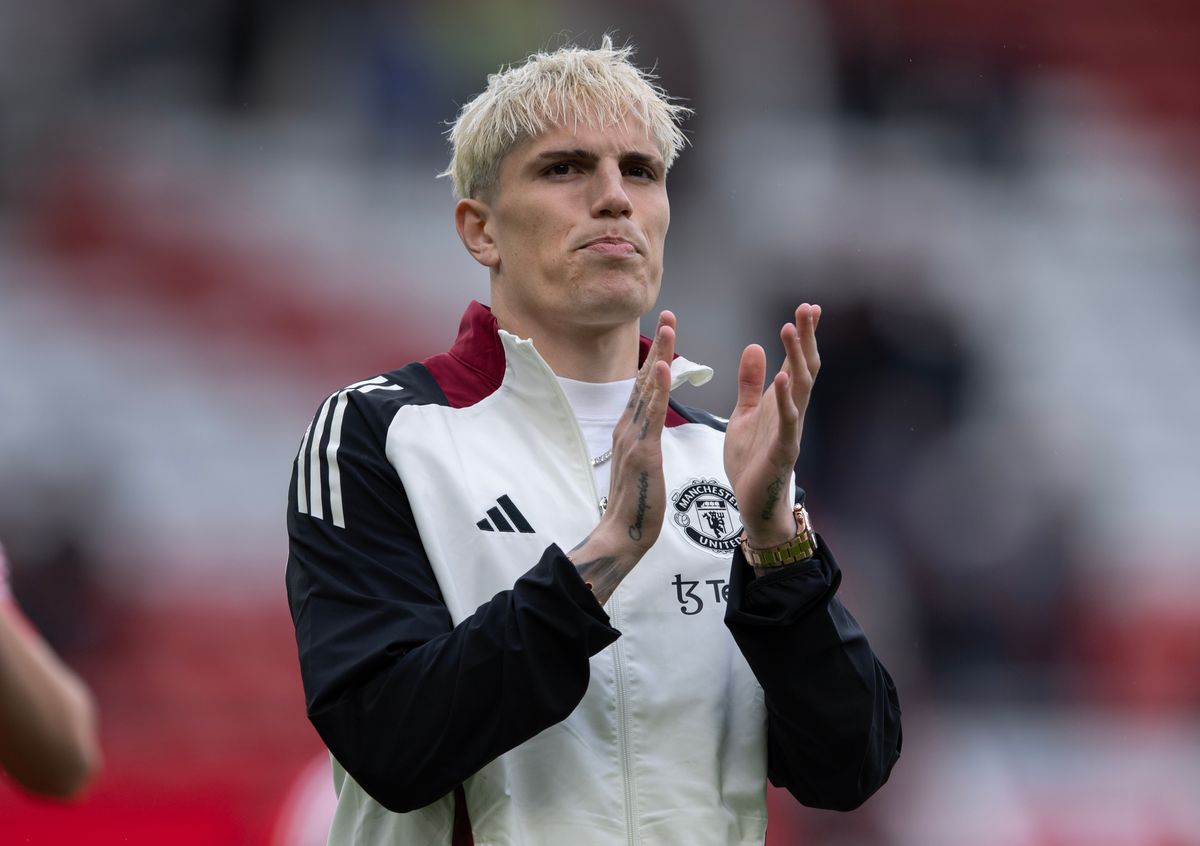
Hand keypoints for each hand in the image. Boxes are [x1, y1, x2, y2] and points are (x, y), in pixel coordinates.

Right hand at [568, 312, 675, 603]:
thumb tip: (644, 429)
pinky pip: (651, 414)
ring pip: (647, 390)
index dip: (654, 359)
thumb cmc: (634, 504)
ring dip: (659, 356)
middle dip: (658, 347)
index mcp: (628, 431)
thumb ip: (640, 442)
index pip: (643, 388)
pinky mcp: (642, 451)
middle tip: (669, 316)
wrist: (622, 534)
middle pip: (644, 379)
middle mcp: (627, 428)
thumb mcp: (639, 465)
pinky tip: (664, 367)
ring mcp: (632, 438)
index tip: (665, 334)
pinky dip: (657, 389)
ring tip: (669, 329)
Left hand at [724, 303, 820, 550]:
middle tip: (807, 309)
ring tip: (790, 330)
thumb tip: (754, 346)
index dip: (802, 336)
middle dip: (806, 338)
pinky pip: (788, 421)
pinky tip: (784, 378)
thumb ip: (749, 383)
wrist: (752, 501)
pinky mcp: (783, 449)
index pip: (796, 361)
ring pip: (801, 388)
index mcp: (782, 401)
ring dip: (797, 358)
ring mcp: (790, 429)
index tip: (808, 308)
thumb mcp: (744, 413)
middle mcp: (792, 410)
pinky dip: (787, 399)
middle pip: (805, 367)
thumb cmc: (751, 459)